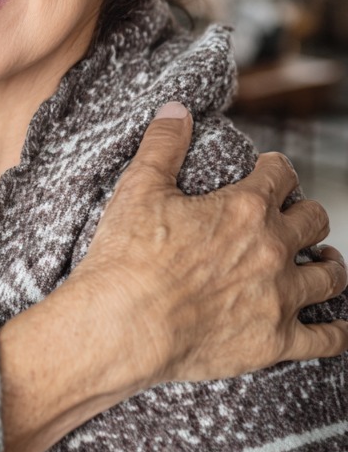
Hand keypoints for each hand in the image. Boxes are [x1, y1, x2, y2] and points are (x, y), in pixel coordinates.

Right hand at [73, 102, 347, 388]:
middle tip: (294, 214)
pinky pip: (327, 338)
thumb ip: (163, 145)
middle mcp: (272, 249)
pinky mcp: (276, 342)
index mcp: (244, 208)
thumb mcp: (138, 188)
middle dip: (306, 212)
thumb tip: (176, 110)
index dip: (276, 167)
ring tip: (323, 260)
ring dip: (329, 264)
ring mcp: (279, 298)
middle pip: (313, 221)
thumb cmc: (128, 256)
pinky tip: (336, 324)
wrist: (125, 324)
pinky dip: (337, 329)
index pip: (280, 174)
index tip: (269, 169)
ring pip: (329, 276)